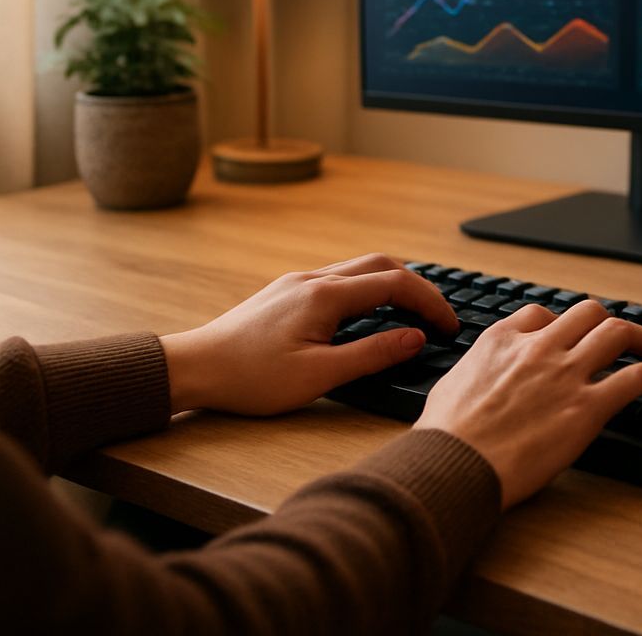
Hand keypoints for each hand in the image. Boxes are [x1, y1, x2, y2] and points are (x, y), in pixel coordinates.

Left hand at [159, 253, 458, 414]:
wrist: (192, 369)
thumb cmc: (249, 378)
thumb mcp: (318, 376)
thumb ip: (372, 355)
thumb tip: (414, 338)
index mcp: (326, 296)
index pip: (396, 284)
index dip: (431, 303)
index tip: (450, 327)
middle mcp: (314, 279)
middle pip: (382, 264)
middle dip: (418, 286)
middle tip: (436, 316)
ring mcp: (297, 282)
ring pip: (359, 268)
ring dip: (392, 285)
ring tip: (410, 315)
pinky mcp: (285, 292)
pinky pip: (339, 278)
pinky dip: (367, 289)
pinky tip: (367, 315)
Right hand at [415, 299, 641, 508]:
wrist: (453, 465)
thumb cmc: (445, 438)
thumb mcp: (452, 386)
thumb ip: (478, 372)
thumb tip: (481, 378)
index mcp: (503, 341)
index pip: (542, 314)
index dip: (563, 324)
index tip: (574, 336)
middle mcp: (539, 348)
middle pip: (588, 313)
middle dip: (608, 322)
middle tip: (624, 337)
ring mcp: (566, 375)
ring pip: (617, 332)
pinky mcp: (587, 408)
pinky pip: (636, 377)